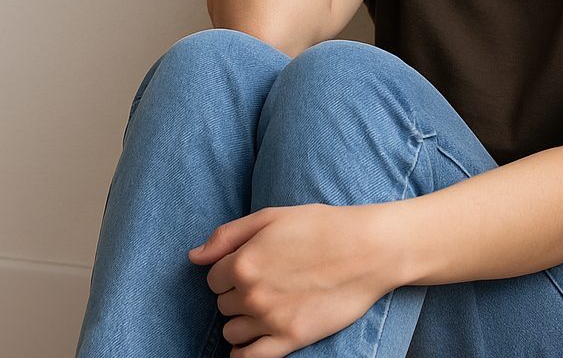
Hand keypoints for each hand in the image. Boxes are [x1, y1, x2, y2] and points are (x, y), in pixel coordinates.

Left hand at [187, 202, 405, 356]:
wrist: (368, 250)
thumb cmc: (321, 227)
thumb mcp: (270, 217)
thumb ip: (226, 236)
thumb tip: (194, 257)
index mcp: (242, 263)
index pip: (212, 278)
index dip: (229, 272)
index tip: (250, 266)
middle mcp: (252, 294)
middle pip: (222, 304)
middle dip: (236, 295)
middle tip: (265, 283)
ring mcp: (271, 320)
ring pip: (232, 332)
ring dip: (242, 322)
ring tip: (264, 309)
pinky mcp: (291, 339)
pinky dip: (243, 354)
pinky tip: (248, 346)